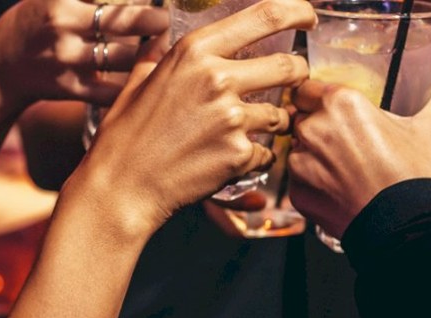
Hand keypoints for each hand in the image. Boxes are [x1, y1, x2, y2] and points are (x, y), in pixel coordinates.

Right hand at [0, 0, 168, 107]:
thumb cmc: (33, 23)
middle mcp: (64, 24)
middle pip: (123, 19)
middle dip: (153, 19)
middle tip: (165, 20)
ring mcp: (66, 58)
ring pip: (123, 56)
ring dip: (149, 53)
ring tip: (161, 47)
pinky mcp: (69, 87)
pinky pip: (111, 91)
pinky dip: (132, 86)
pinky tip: (145, 77)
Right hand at [66, 0, 314, 222]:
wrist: (122, 187)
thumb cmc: (125, 134)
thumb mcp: (138, 79)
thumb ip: (158, 50)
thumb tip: (160, 27)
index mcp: (195, 51)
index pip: (267, 15)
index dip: (299, 10)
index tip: (308, 16)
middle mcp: (218, 78)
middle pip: (290, 66)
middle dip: (298, 74)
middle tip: (292, 83)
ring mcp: (232, 118)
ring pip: (282, 114)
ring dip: (275, 121)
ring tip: (247, 130)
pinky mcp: (239, 155)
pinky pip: (268, 151)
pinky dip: (256, 156)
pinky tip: (230, 158)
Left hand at [287, 81, 430, 236]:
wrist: (405, 228)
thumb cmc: (415, 176)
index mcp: (340, 103)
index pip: (306, 88)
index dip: (316, 97)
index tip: (330, 109)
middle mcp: (312, 129)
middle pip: (301, 119)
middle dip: (317, 127)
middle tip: (344, 142)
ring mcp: (300, 163)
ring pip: (298, 150)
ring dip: (314, 156)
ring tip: (345, 170)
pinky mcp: (297, 193)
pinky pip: (300, 180)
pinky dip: (314, 184)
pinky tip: (340, 190)